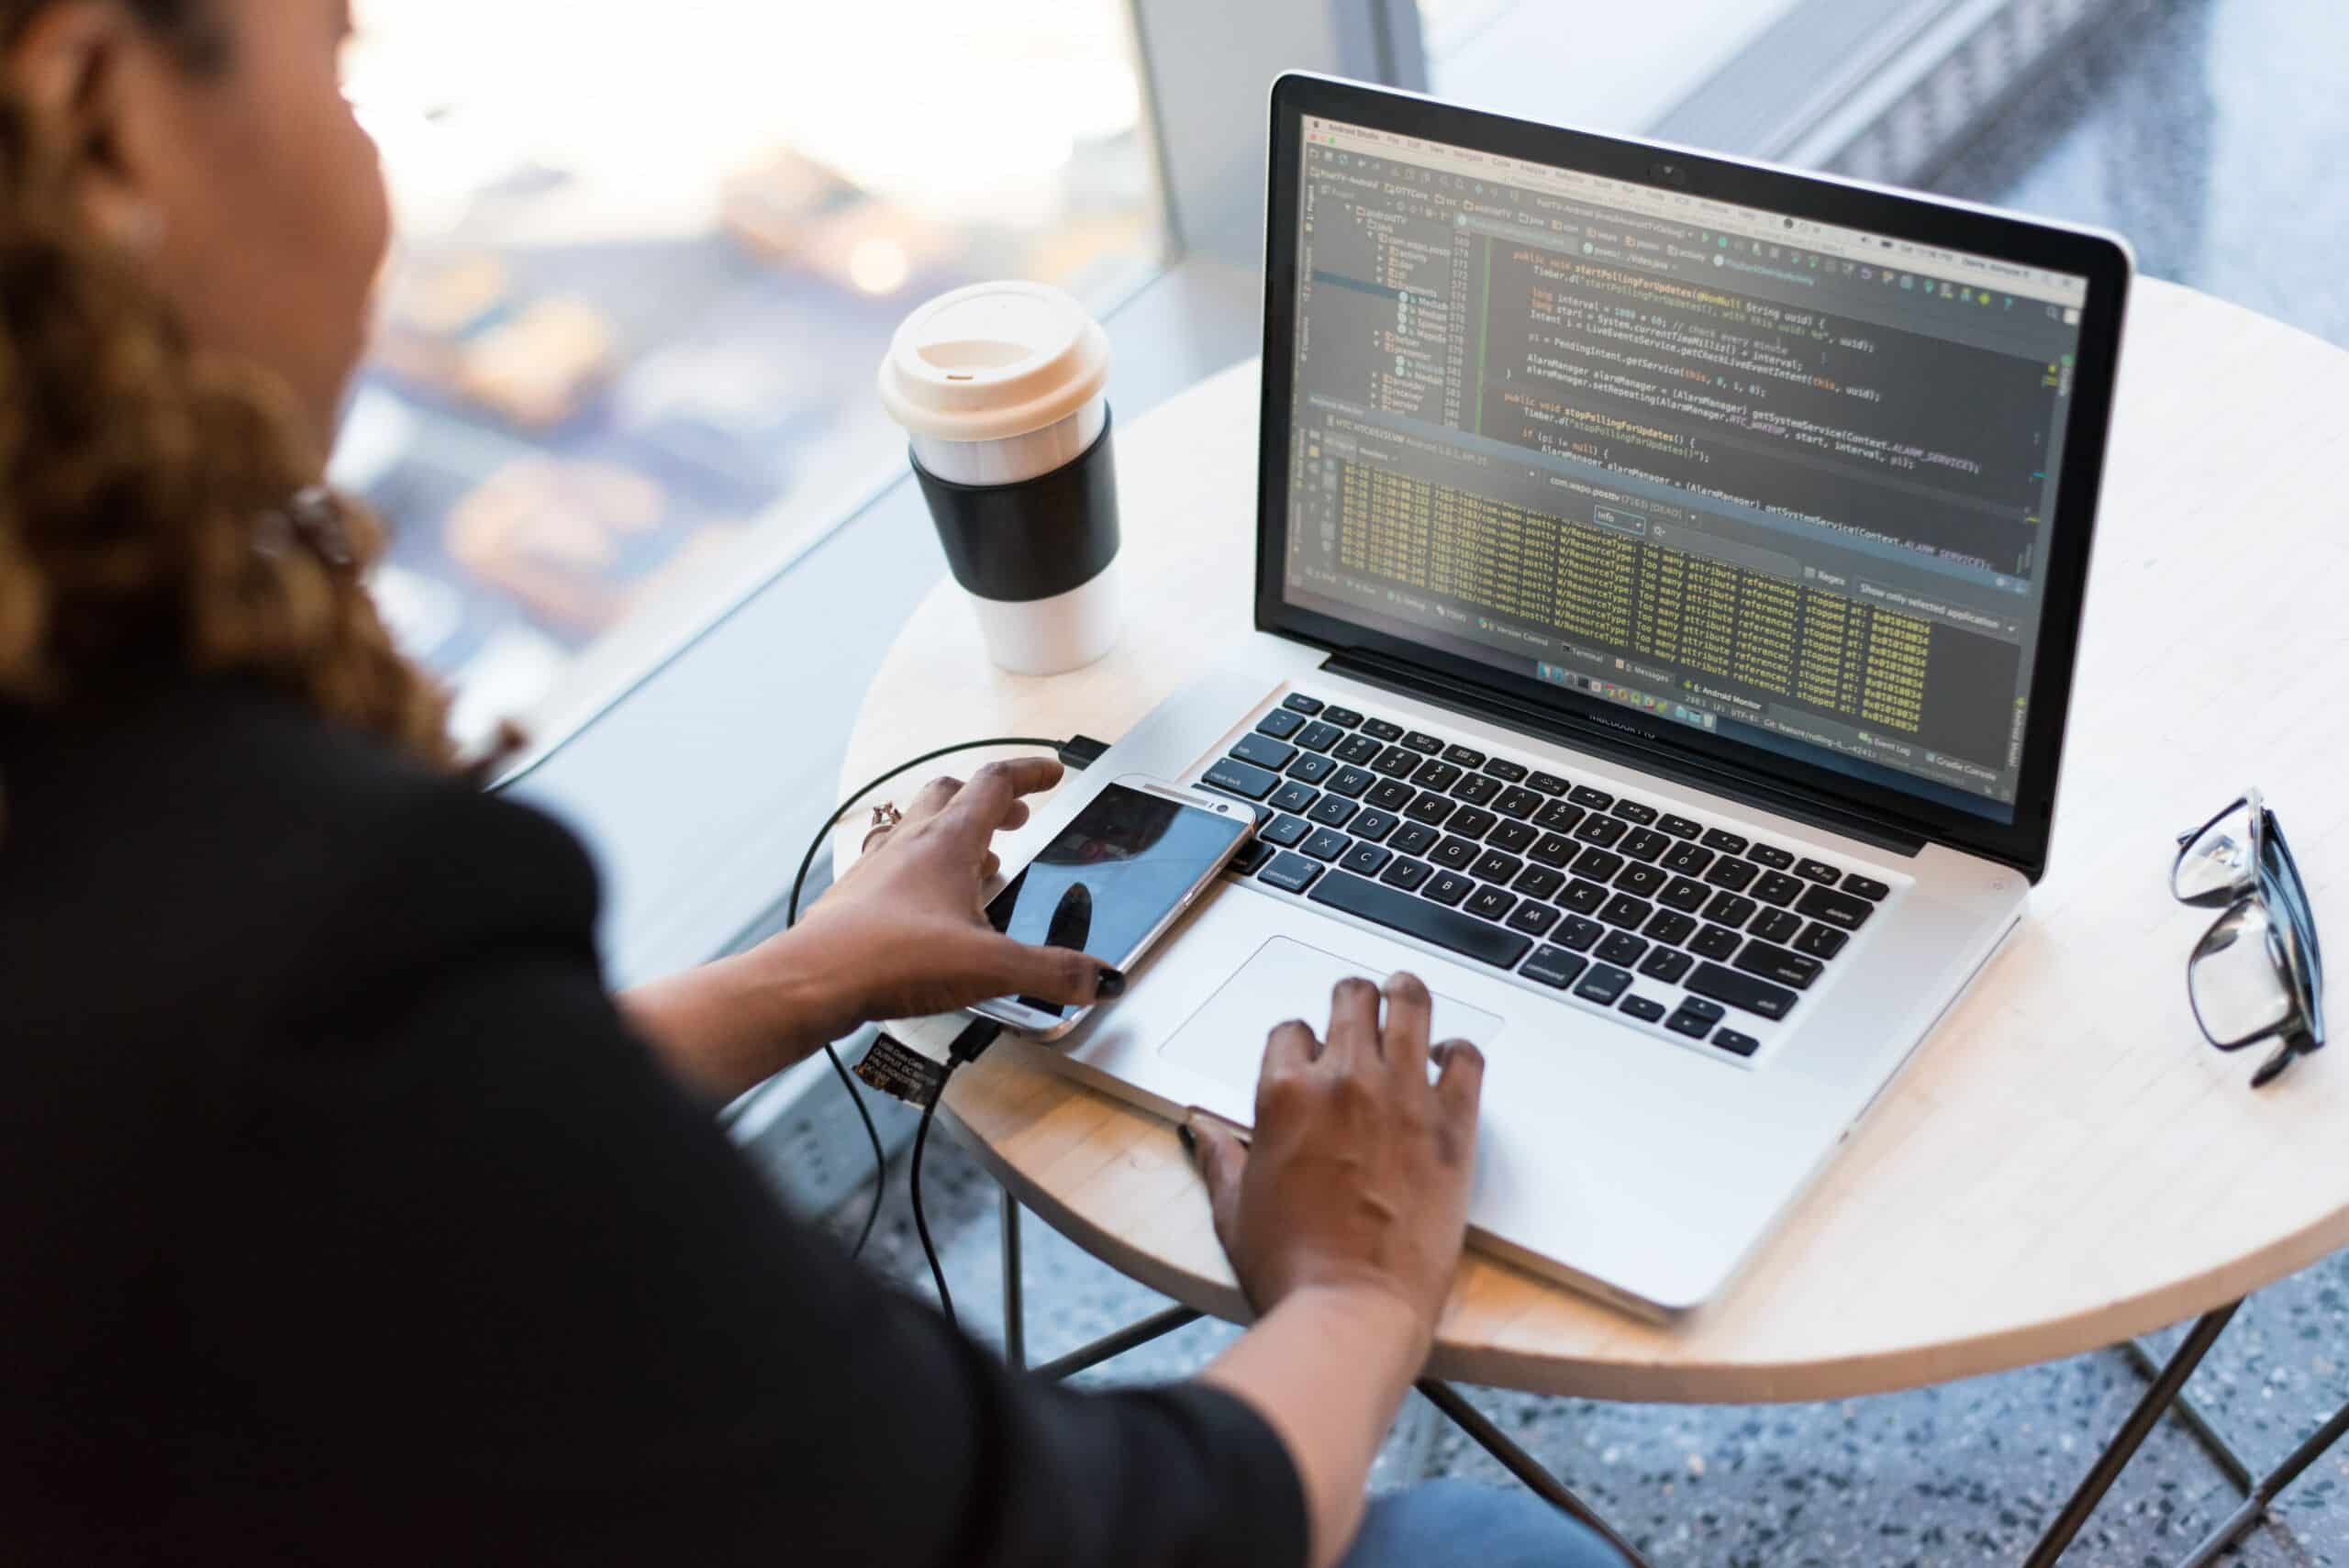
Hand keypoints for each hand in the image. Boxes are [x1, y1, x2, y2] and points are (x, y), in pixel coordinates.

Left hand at [776, 756, 1115, 1036]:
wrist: (813, 980)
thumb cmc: (891, 958)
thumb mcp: (990, 967)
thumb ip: (1051, 973)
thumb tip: (1100, 978)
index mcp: (948, 841)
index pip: (995, 783)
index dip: (1029, 773)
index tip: (1051, 772)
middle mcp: (910, 843)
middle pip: (951, 793)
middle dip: (989, 800)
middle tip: (1015, 817)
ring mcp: (878, 866)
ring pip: (918, 825)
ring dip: (953, 832)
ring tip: (980, 862)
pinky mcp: (857, 897)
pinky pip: (893, 863)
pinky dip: (920, 868)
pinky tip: (929, 904)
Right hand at [1188, 974, 1483, 1346]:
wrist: (1353, 1308)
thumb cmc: (1292, 1267)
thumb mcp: (1233, 1208)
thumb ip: (1218, 1156)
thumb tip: (1199, 1128)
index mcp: (1284, 1092)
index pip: (1291, 1031)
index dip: (1300, 1043)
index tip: (1309, 1059)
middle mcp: (1344, 1080)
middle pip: (1351, 999)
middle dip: (1352, 1000)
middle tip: (1359, 1009)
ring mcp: (1403, 1096)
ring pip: (1410, 1005)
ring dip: (1404, 995)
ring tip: (1404, 994)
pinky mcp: (1452, 1125)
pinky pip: (1467, 1058)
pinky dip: (1459, 1051)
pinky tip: (1450, 1057)